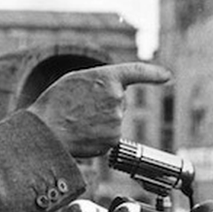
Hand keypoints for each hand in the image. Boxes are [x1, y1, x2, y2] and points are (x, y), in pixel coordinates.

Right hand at [27, 62, 170, 157]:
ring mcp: (116, 120)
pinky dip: (98, 136)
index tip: (166, 76)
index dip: (153, 73)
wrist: (46, 130)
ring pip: (113, 120)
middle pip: (118, 101)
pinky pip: (109, 136)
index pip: (136, 72)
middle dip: (103, 104)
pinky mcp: (113, 139)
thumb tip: (115, 91)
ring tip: (78, 121)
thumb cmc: (56, 103)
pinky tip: (83, 133)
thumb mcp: (76, 80)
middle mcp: (116, 97)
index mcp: (107, 77)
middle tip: (79, 108)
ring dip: (99, 121)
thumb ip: (99, 81)